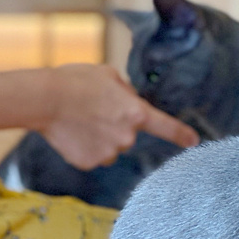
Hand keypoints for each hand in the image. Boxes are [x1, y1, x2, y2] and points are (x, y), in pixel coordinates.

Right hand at [40, 64, 199, 170]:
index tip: (194, 141)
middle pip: (128, 136)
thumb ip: (126, 92)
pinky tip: (72, 133)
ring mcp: (108, 153)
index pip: (165, 127)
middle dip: (116, 125)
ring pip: (110, 149)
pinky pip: (93, 157)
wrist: (44, 100)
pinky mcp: (89, 163)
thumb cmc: (77, 81)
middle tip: (94, 109)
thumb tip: (129, 102)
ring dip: (100, 138)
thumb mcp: (109, 75)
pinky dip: (85, 147)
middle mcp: (127, 137)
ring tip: (80, 120)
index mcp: (136, 113)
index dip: (181, 134)